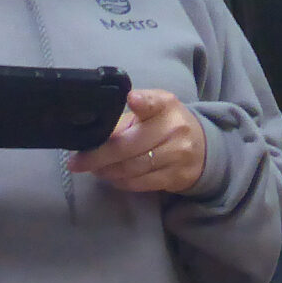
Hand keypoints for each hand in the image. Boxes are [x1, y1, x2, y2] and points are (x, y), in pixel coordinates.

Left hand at [68, 89, 207, 194]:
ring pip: (133, 167)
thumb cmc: (166, 125)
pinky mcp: (178, 176)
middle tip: (76, 163)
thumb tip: (90, 140)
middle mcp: (175, 128)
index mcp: (165, 105)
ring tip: (94, 170)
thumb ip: (124, 121)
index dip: (143, 102)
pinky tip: (113, 178)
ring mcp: (179, 154)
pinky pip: (143, 183)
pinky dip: (123, 182)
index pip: (154, 102)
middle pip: (128, 145)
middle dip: (98, 156)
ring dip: (108, 171)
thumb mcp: (150, 113)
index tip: (132, 99)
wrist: (205, 148)